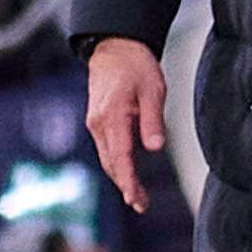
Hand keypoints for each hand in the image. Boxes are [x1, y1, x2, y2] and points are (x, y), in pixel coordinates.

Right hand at [83, 38, 167, 214]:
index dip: (128, 181)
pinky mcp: (98, 121)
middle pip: (111, 163)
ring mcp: (95, 123)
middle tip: (141, 205)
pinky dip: (117, 165)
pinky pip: (107, 148)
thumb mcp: (152, 89)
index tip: (136, 199)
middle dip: (125, 186)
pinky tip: (127, 174)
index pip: (120, 156)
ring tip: (138, 197)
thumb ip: (153, 119)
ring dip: (121, 178)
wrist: (114, 47)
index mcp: (112, 115)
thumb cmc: (135, 65)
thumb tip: (155, 147)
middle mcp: (98, 123)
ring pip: (108, 158)